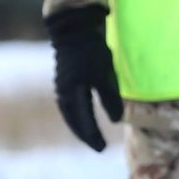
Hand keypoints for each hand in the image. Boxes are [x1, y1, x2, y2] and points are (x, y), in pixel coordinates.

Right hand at [46, 5, 122, 152]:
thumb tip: (116, 121)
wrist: (74, 29)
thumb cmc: (91, 52)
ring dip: (79, 125)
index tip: (102, 148)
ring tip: (89, 135)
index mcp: (73, 94)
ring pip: (69, 113)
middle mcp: (63, 93)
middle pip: (73, 120)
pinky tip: (82, 115)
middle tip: (97, 146)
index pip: (84, 121)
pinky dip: (75, 114)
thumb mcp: (105, 75)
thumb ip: (110, 98)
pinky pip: (68, 103)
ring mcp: (61, 85)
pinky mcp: (64, 78)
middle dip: (85, 134)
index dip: (93, 136)